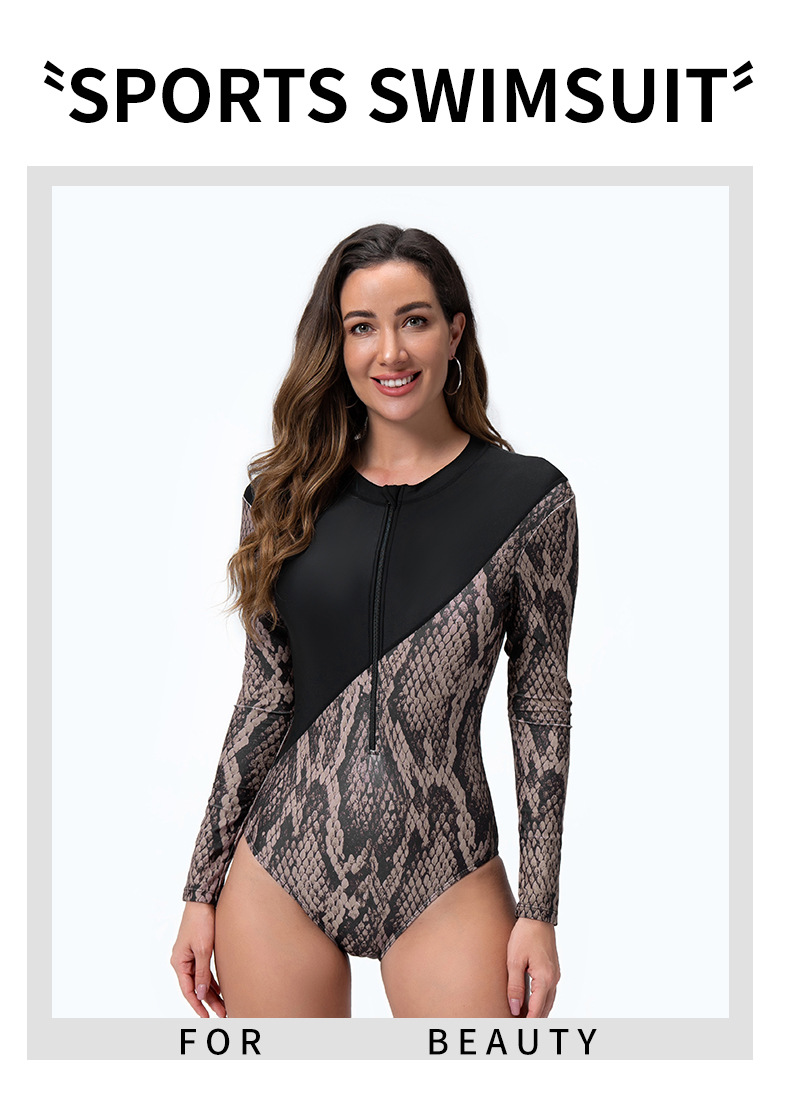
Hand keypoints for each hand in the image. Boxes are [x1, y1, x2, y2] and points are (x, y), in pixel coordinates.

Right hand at [170, 902, 226, 1018]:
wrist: (203, 901)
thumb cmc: (201, 922)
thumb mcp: (203, 950)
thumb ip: (202, 973)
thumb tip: (199, 993)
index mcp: (179, 962)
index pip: (188, 990)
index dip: (197, 1005)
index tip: (207, 1017)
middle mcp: (182, 961)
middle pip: (195, 987)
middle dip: (208, 1001)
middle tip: (222, 1014)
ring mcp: (190, 956)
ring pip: (201, 980)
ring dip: (212, 992)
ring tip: (224, 1005)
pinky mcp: (198, 950)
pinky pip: (204, 971)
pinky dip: (212, 980)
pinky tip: (221, 989)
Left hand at [506, 918, 560, 1018]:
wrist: (537, 917)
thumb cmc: (525, 936)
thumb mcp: (514, 961)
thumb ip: (515, 986)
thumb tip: (515, 1008)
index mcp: (545, 979)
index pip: (537, 1010)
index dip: (527, 1022)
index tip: (516, 1029)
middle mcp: (554, 979)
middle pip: (546, 1009)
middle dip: (534, 1020)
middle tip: (519, 1027)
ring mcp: (555, 974)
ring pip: (549, 1001)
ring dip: (539, 1012)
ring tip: (525, 1020)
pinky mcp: (553, 969)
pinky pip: (549, 992)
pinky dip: (542, 1001)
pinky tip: (532, 1003)